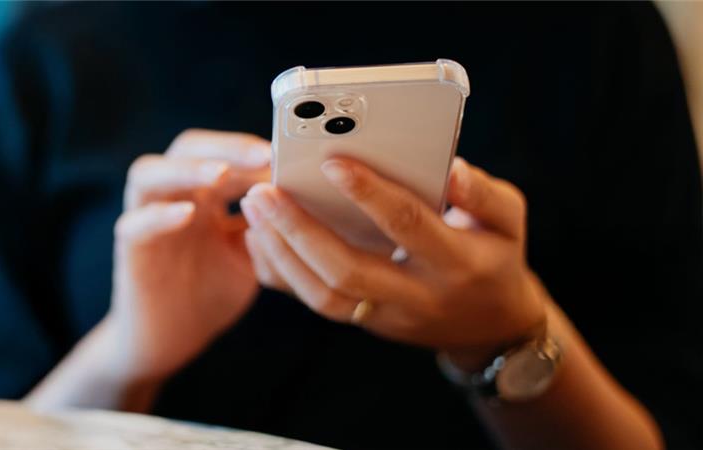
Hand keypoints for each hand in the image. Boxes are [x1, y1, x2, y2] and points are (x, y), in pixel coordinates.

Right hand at [103, 129, 270, 381]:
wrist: (174, 338)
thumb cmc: (213, 290)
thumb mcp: (251, 254)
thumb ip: (268, 225)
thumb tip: (307, 196)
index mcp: (205, 194)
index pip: (224, 153)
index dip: (255, 150)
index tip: (290, 154)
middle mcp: (173, 196)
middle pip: (188, 149)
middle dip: (226, 148)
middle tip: (264, 154)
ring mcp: (147, 218)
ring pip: (149, 174)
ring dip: (187, 170)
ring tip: (220, 173)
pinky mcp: (130, 249)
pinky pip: (135, 224)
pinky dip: (159, 216)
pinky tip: (187, 216)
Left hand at [241, 157, 545, 366]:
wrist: (490, 328)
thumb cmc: (496, 259)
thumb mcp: (509, 221)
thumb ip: (483, 193)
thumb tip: (450, 168)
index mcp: (456, 262)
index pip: (407, 225)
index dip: (370, 194)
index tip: (331, 161)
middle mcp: (417, 296)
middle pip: (348, 271)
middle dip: (300, 230)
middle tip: (264, 192)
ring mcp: (386, 317)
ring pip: (324, 296)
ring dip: (283, 254)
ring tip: (254, 212)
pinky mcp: (365, 323)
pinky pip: (317, 305)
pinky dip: (284, 275)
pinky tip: (260, 240)